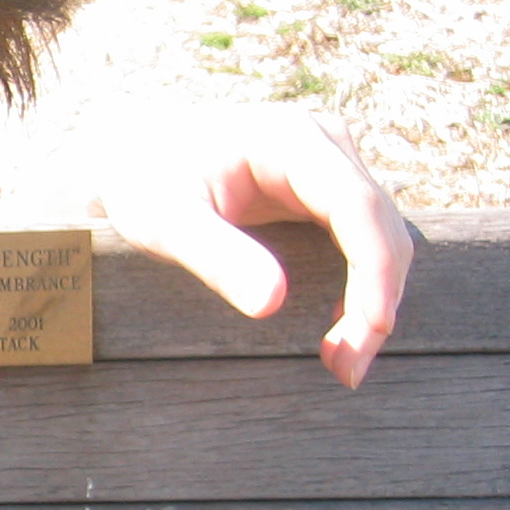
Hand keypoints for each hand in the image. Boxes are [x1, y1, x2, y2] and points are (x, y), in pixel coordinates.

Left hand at [88, 104, 413, 387]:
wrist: (130, 155)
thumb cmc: (143, 182)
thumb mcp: (164, 221)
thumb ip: (215, 256)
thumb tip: (272, 302)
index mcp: (290, 139)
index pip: (355, 205)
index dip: (374, 268)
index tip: (371, 328)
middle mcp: (324, 145)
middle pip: (378, 225)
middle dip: (376, 299)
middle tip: (348, 369)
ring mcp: (330, 165)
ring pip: (379, 235)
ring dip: (372, 299)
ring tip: (344, 363)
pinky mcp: (324, 190)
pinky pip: (360, 240)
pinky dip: (359, 287)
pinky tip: (338, 332)